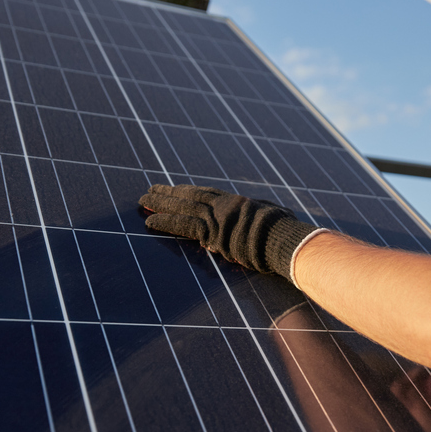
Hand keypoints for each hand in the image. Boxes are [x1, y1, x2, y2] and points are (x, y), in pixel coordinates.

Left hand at [139, 184, 319, 280]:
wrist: (287, 241)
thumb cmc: (287, 235)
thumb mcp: (274, 219)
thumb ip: (261, 217)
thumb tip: (266, 218)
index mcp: (239, 203)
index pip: (208, 195)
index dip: (188, 193)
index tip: (174, 190)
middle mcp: (226, 205)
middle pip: (192, 196)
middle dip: (170, 193)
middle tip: (150, 190)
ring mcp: (219, 216)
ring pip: (183, 206)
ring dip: (160, 203)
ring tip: (142, 200)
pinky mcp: (213, 231)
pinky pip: (183, 225)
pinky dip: (165, 222)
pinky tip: (149, 220)